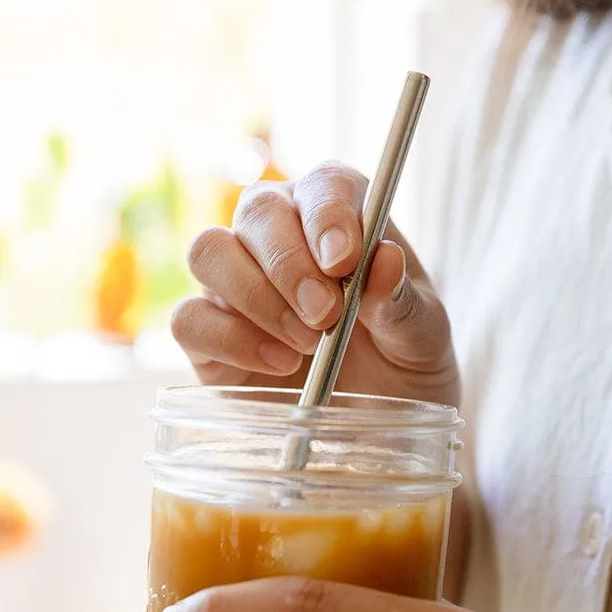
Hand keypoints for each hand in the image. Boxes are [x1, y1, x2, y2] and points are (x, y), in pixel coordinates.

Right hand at [171, 163, 459, 407]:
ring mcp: (236, 282)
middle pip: (257, 210)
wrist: (376, 425)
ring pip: (209, 251)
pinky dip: (230, 340)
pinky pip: (188, 317)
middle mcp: (280, 235)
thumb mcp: (423, 338)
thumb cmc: (403, 365)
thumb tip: (385, 258)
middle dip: (289, 264)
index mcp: (340, 216)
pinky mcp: (207, 332)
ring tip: (305, 344)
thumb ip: (402, 301)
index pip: (323, 186)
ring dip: (256, 296)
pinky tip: (279, 364)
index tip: (344, 261)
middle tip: (325, 316)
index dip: (327, 215)